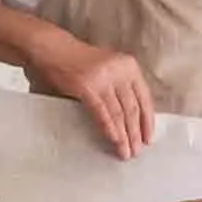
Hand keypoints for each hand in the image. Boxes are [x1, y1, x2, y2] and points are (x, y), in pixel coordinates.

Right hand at [24, 31, 154, 160]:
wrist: (53, 48)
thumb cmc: (80, 61)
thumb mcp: (109, 68)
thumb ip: (121, 86)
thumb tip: (131, 119)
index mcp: (129, 66)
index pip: (144, 98)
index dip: (147, 121)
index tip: (148, 138)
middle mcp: (120, 71)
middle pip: (132, 108)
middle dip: (135, 133)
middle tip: (136, 151)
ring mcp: (103, 79)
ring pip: (119, 113)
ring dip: (124, 136)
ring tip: (125, 152)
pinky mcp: (87, 87)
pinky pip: (102, 112)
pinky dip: (109, 129)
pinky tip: (114, 140)